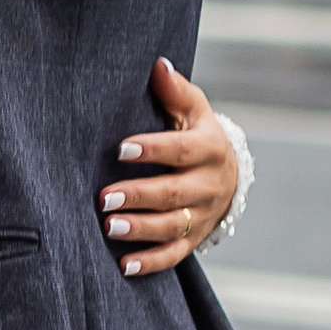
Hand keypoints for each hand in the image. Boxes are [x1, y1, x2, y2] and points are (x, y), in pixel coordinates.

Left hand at [101, 60, 236, 276]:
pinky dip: (150, 262)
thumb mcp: (193, 108)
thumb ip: (174, 91)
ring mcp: (204, 215)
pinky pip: (175, 255)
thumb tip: (157, 64)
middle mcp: (210, 184)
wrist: (227, 171)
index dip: (153, 150)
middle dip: (139, 196)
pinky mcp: (195, 239)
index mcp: (209, 148)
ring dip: (141, 230)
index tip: (120, 150)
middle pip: (174, 193)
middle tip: (103, 197)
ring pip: (174, 226)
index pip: (181, 150)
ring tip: (110, 227)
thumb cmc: (196, 132)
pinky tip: (124, 265)